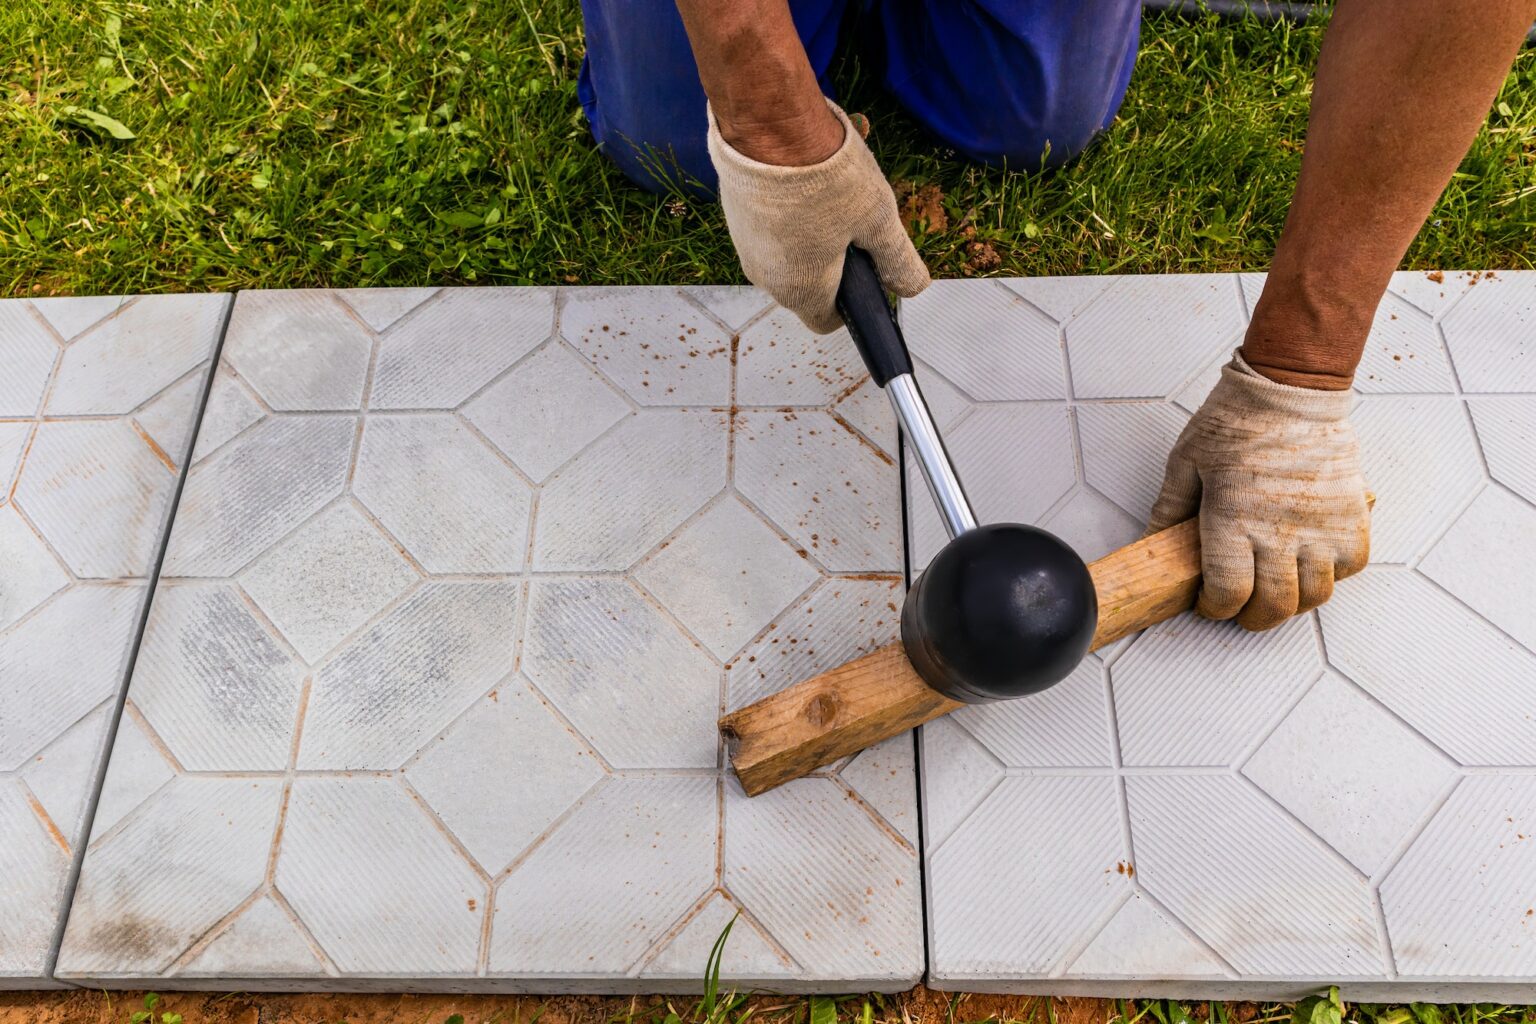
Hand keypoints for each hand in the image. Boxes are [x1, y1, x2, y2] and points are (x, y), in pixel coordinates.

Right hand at [707, 99, 929, 333]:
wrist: (769, 126)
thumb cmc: (822, 175)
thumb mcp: (878, 219)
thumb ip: (897, 260)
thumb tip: (911, 286)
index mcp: (801, 290)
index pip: (827, 320)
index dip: (852, 301)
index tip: (866, 271)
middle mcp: (767, 278)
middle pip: (807, 286)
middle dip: (834, 263)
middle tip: (854, 222)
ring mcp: (746, 247)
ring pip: (787, 255)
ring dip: (810, 237)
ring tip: (829, 196)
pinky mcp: (735, 216)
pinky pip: (768, 229)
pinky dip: (787, 216)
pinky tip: (804, 182)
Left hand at [1148, 351, 1370, 630]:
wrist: (1290, 389)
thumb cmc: (1236, 420)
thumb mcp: (1186, 462)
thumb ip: (1170, 507)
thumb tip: (1153, 541)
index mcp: (1233, 520)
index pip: (1228, 592)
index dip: (1217, 608)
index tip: (1209, 603)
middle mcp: (1280, 531)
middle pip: (1274, 605)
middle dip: (1253, 619)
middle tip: (1242, 611)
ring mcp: (1321, 525)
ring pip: (1316, 594)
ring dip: (1293, 603)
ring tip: (1276, 593)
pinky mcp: (1351, 515)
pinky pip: (1352, 566)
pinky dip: (1333, 576)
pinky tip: (1311, 565)